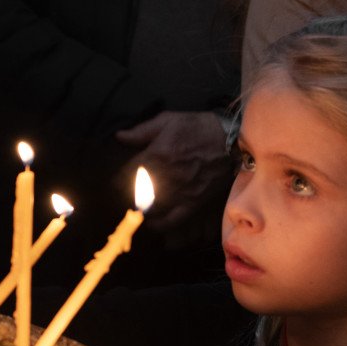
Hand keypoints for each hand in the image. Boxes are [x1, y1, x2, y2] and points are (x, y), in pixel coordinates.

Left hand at [115, 110, 229, 229]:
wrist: (231, 140)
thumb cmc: (198, 128)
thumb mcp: (168, 121)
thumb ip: (142, 131)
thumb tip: (119, 137)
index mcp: (156, 155)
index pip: (126, 174)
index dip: (117, 180)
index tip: (115, 182)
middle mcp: (166, 177)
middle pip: (136, 195)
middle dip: (127, 197)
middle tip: (123, 198)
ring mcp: (180, 192)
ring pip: (151, 210)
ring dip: (140, 211)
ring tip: (136, 209)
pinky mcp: (193, 203)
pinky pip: (172, 221)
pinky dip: (160, 225)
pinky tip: (152, 222)